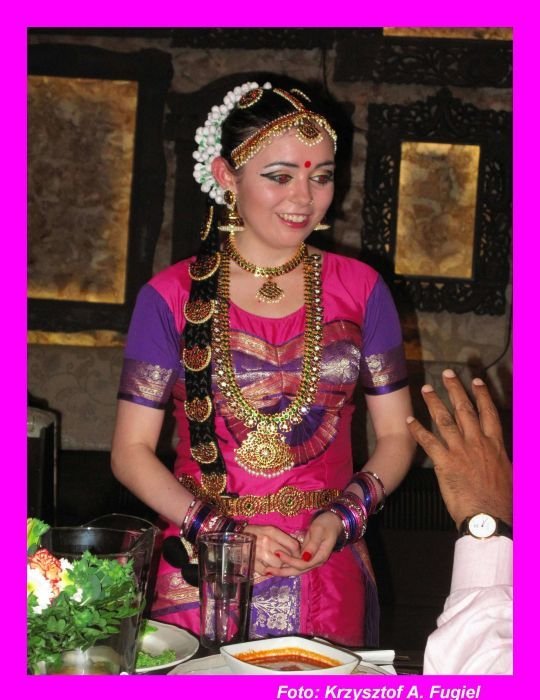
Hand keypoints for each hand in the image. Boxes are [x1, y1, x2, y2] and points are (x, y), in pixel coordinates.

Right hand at [243, 524, 300, 575]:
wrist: (232, 536)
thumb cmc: (254, 533)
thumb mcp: (269, 530)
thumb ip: (282, 539)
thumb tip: (297, 551)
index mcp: (272, 531)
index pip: (293, 545)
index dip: (297, 553)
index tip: (296, 555)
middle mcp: (266, 541)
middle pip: (287, 557)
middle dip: (288, 560)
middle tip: (286, 560)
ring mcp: (258, 553)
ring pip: (278, 565)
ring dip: (278, 566)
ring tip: (275, 563)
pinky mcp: (251, 562)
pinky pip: (266, 571)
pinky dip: (268, 571)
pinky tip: (266, 566)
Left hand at [265, 511, 342, 576]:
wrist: (332, 522)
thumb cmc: (326, 524)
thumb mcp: (319, 531)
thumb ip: (312, 544)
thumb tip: (305, 557)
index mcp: (320, 556)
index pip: (303, 564)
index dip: (290, 560)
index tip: (278, 553)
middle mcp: (315, 561)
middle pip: (298, 571)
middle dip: (283, 572)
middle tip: (267, 571)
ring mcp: (311, 560)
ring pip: (296, 569)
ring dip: (283, 570)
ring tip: (268, 571)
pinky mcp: (307, 557)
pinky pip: (296, 563)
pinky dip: (286, 565)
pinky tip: (276, 564)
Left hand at [406, 369, 511, 527]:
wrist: (489, 517)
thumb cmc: (502, 501)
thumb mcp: (510, 474)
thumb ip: (503, 459)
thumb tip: (502, 455)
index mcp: (495, 445)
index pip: (488, 413)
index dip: (481, 395)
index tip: (475, 381)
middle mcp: (477, 442)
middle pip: (465, 409)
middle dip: (455, 389)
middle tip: (446, 373)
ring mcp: (459, 450)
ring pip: (445, 420)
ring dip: (434, 402)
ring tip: (425, 389)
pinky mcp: (444, 462)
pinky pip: (428, 441)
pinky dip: (418, 429)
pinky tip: (409, 420)